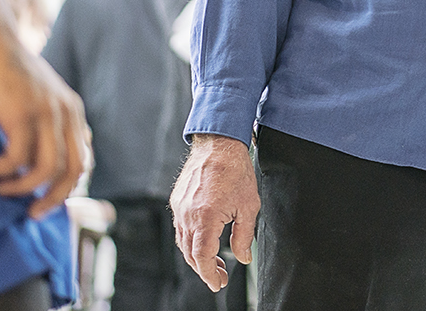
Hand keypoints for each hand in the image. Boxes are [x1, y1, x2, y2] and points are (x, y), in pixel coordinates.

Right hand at [0, 31, 87, 218]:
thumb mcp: (33, 95)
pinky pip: (16, 158)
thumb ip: (43, 121)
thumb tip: (41, 157)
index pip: (82, 159)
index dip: (66, 185)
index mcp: (72, 110)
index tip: (43, 199)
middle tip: (30, 213)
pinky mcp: (21, 113)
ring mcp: (46, 112)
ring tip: (0, 188)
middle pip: (73, 170)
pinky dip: (1, 169)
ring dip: (22, 187)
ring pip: (45, 169)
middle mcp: (66, 112)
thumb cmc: (2, 69)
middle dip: (54, 197)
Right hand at [172, 134, 258, 291]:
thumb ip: (244, 236)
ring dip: (197, 255)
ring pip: (183, 242)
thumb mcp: (248, 206)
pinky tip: (204, 239)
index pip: (202, 257)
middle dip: (204, 269)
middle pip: (190, 254)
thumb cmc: (236, 170)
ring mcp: (180, 207)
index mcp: (206, 218)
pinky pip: (180, 227)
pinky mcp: (177, 200)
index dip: (210, 274)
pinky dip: (190, 239)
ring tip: (214, 259)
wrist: (219, 143)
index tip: (218, 282)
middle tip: (219, 275)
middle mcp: (188, 214)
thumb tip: (243, 257)